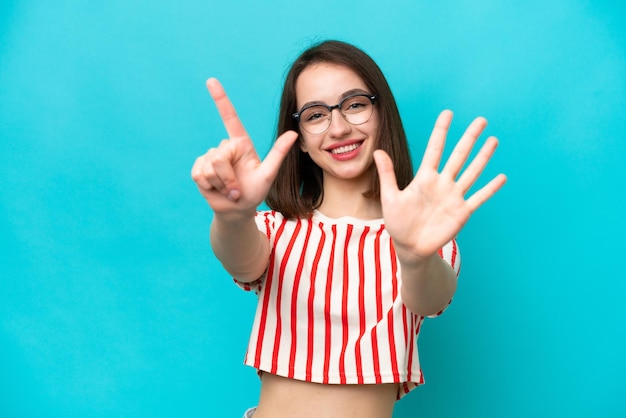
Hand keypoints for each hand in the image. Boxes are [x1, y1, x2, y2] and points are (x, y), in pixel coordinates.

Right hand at [191, 78, 297, 215]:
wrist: (237, 210)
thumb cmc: (254, 192)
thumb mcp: (268, 174)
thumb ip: (279, 153)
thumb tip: (293, 133)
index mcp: (241, 144)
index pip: (229, 118)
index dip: (220, 99)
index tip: (211, 81)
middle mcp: (224, 147)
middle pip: (219, 156)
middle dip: (228, 177)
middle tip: (236, 189)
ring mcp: (209, 158)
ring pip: (210, 167)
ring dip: (221, 184)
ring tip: (229, 191)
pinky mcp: (198, 169)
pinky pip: (200, 174)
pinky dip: (210, 187)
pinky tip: (215, 190)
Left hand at [373, 110, 505, 260]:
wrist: (409, 247)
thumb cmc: (398, 222)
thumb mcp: (390, 197)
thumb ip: (387, 174)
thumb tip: (378, 151)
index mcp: (425, 177)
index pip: (435, 149)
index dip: (441, 131)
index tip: (448, 113)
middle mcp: (442, 183)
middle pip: (458, 156)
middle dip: (469, 138)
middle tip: (481, 120)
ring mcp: (454, 196)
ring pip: (472, 172)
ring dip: (483, 157)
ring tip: (493, 140)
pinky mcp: (462, 212)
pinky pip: (479, 197)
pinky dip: (490, 188)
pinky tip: (502, 177)